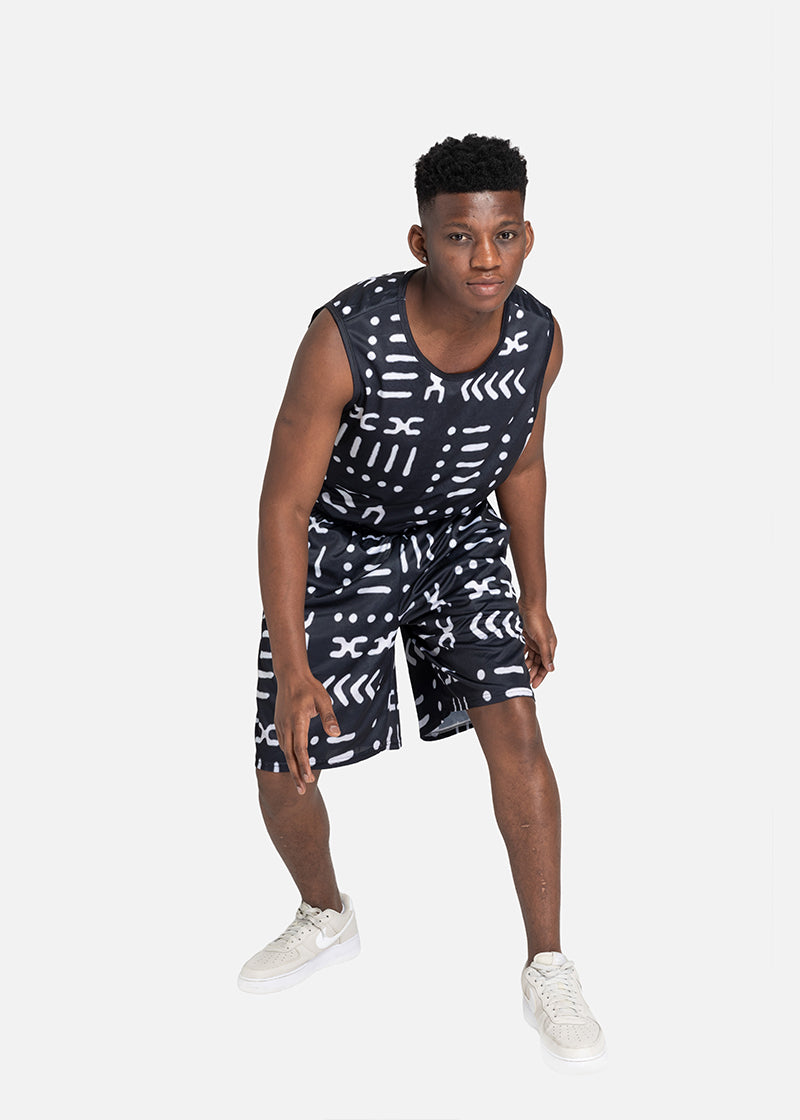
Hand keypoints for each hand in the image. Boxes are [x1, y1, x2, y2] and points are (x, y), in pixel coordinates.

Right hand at [274, 673, 339, 793]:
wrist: (290, 675)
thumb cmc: (309, 687)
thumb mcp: (323, 700)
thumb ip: (329, 717)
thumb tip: (336, 734)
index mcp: (297, 721)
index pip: (300, 748)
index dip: (304, 765)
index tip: (308, 779)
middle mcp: (286, 726)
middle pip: (290, 756)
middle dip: (296, 774)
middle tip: (302, 791)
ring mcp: (281, 726)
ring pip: (285, 751)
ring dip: (292, 766)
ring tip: (299, 781)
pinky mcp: (279, 724)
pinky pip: (283, 744)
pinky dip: (288, 756)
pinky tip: (293, 761)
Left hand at [518, 603, 556, 688]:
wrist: (528, 604)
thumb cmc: (537, 619)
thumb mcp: (542, 639)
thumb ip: (546, 654)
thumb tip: (552, 669)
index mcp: (550, 646)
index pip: (546, 665)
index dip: (541, 676)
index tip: (533, 685)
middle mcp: (543, 645)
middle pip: (538, 663)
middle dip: (532, 672)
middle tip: (524, 682)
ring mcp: (534, 641)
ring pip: (530, 657)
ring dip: (526, 665)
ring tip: (518, 673)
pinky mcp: (525, 636)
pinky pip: (523, 650)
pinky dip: (520, 656)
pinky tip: (514, 661)